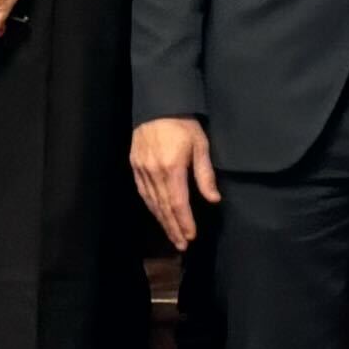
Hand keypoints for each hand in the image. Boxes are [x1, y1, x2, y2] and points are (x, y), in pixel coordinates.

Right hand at [132, 113, 218, 249]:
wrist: (157, 104)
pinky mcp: (134, 165)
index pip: (178, 203)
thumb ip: (205, 174)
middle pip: (163, 207)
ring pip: (151, 202)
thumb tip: (213, 200)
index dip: (184, 222)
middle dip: (173, 228)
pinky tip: (158, 215)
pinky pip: (143, 192)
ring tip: (172, 236)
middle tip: (181, 245)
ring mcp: (141, 170)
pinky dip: (151, 207)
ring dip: (162, 221)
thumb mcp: (200, 145)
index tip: (191, 236)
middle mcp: (154, 172)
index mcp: (172, 168)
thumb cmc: (184, 124)